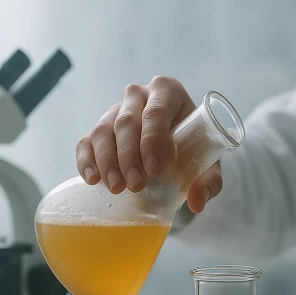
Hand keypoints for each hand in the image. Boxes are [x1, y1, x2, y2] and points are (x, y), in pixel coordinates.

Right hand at [75, 76, 221, 212]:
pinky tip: (93, 179)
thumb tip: (197, 202)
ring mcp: (116, 109)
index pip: (156, 112)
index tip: (154, 170)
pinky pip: (86, 141)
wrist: (176, 146)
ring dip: (107, 161)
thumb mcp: (208, 163)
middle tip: (135, 185)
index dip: (152, 140)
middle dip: (128, 156)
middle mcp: (139, 95)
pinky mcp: (100, 128)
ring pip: (103, 130)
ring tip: (116, 188)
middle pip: (126, 122)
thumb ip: (209, 182)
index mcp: (168, 92)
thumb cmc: (194, 149)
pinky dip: (86, 160)